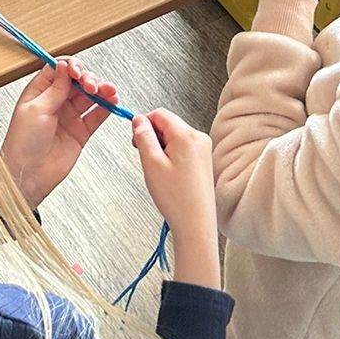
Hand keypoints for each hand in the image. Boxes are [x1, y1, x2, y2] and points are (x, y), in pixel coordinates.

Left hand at [0, 58, 116, 208]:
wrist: (28, 174)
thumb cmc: (22, 143)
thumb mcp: (36, 109)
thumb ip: (56, 88)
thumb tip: (65, 66)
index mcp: (39, 92)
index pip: (59, 70)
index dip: (72, 67)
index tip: (78, 72)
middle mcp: (55, 102)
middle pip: (77, 82)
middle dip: (88, 79)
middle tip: (92, 86)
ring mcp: (68, 117)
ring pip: (89, 97)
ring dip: (101, 91)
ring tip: (110, 91)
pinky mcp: (80, 132)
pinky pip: (96, 116)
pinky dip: (106, 108)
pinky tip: (113, 102)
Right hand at [130, 109, 218, 278]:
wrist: (196, 224)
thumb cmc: (176, 198)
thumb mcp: (151, 163)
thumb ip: (143, 137)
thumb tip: (139, 120)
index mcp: (187, 136)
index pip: (160, 114)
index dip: (143, 124)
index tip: (135, 139)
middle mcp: (199, 139)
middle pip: (168, 125)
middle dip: (153, 138)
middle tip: (147, 160)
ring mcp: (204, 150)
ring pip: (174, 137)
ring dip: (161, 149)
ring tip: (159, 172)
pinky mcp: (204, 161)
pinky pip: (182, 149)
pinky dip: (171, 157)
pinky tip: (169, 176)